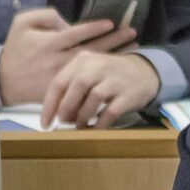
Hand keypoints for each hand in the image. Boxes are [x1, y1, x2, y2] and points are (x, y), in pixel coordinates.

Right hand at [0, 6, 131, 105]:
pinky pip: (87, 82)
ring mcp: (63, 76)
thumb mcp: (22, 24)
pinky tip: (117, 69)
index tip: (111, 22)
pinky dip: (103, 76)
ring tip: (133, 48)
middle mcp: (59, 60)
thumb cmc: (14, 50)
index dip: (95, 27)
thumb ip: (45, 16)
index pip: (77, 32)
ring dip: (114, 56)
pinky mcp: (65, 90)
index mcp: (50, 43)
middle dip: (114, 40)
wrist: (3, 81)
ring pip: (93, 66)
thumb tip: (66, 20)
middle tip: (132, 32)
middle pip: (92, 49)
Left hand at [41, 50, 160, 128]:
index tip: (45, 123)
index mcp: (83, 59)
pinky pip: (111, 112)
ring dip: (82, 116)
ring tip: (79, 125)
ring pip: (93, 98)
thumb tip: (55, 112)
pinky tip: (95, 129)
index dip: (50, 104)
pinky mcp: (128, 94)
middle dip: (66, 108)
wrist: (145, 72)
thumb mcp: (88, 71)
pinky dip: (100, 124)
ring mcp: (115, 79)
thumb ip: (70, 86)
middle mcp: (99, 66)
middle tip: (64, 121)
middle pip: (76, 87)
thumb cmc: (108, 76)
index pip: (59, 81)